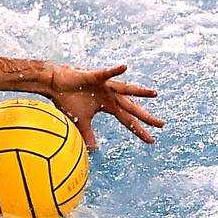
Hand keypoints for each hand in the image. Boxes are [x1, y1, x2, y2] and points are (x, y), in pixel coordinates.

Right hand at [47, 63, 163, 148]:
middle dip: (146, 117)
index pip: (127, 121)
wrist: (56, 86)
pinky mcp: (95, 76)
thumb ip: (89, 135)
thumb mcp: (81, 123)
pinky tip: (124, 67)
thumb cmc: (69, 101)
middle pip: (131, 108)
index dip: (138, 130)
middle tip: (161, 124)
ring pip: (125, 90)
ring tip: (154, 94)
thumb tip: (94, 150)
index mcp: (109, 106)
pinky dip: (115, 71)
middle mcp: (111, 95)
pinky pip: (107, 73)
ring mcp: (105, 85)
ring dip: (139, 92)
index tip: (151, 140)